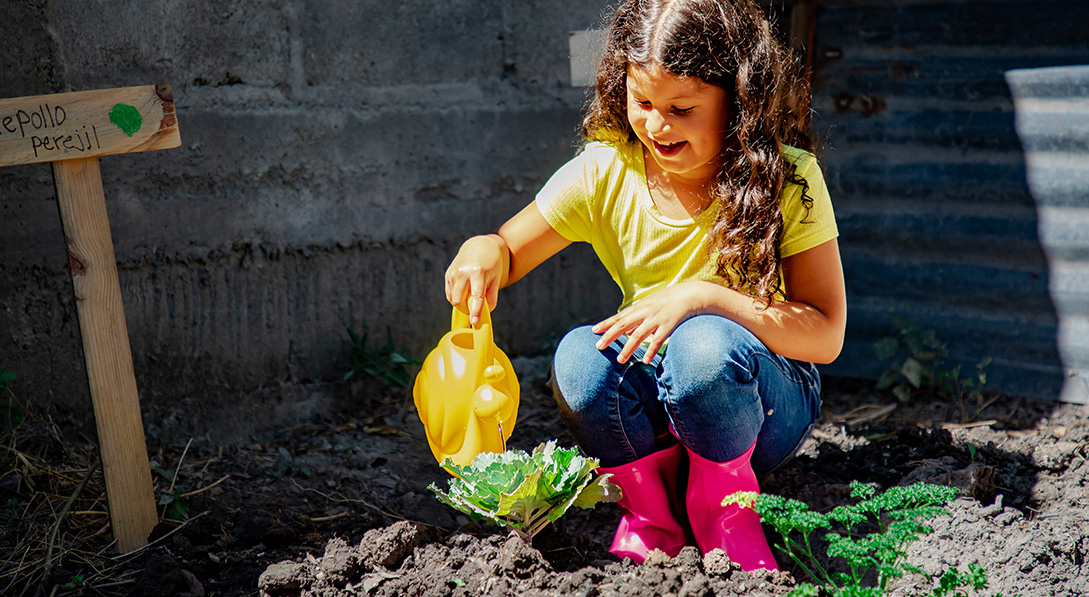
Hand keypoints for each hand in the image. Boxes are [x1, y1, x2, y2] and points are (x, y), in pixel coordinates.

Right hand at [444, 235, 506, 324]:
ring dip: (461, 303)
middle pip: (458, 301)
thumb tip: (484, 314)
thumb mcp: (496, 280)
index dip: (475, 311)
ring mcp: (453, 273)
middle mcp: (463, 272)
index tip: (474, 322)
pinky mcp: (448, 274)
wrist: (480, 247)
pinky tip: (464, 291)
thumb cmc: (492, 265)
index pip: (476, 296)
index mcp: (478, 273)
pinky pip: (449, 294)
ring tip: (471, 295)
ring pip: (452, 299)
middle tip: (474, 308)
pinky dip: (456, 297)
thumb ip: (491, 298)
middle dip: (466, 309)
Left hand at [591, 282, 710, 363]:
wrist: (689, 295)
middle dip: (610, 335)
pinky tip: (645, 360)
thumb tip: (626, 331)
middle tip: (598, 346)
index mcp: (639, 308)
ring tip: (619, 359)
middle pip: (624, 325)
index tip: (594, 331)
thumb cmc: (667, 301)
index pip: (619, 317)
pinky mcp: (668, 326)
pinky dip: (651, 350)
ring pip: (638, 335)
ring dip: (628, 348)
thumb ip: (637, 316)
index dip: (606, 324)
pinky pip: (658, 341)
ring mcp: (656, 319)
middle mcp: (645, 313)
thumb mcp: (649, 305)